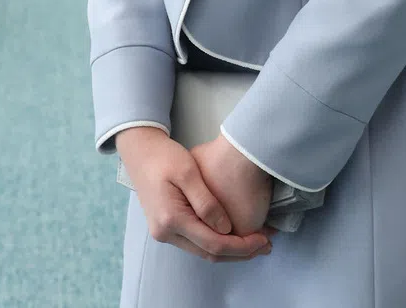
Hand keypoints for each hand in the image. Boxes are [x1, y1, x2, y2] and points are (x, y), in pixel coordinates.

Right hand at [115, 127, 272, 262]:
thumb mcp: (188, 172)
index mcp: (171, 220)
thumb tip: (226, 228)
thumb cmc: (164, 156)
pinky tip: (232, 234)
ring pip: (203, 251)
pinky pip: (196, 242)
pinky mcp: (166, 227)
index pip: (213, 244)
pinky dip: (216, 242)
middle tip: (265, 244)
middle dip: (240, 252)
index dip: (241, 246)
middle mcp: (165, 233)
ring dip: (229, 250)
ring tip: (254, 242)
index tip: (263, 239)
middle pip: (209, 254)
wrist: (140, 151)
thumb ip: (207, 202)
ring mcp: (164, 233)